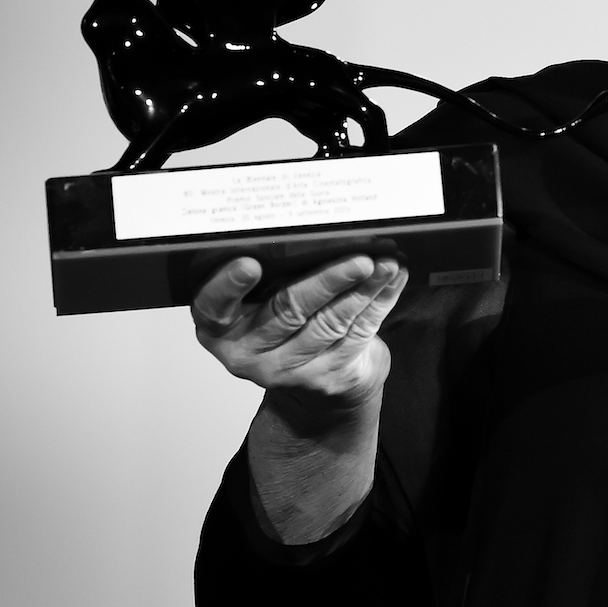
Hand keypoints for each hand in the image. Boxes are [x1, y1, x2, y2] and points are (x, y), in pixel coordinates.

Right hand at [192, 254, 406, 431]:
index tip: (250, 263)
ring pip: (330, 323)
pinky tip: (392, 279)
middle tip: (357, 258)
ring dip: (363, 290)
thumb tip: (311, 227)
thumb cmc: (283, 321)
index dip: (229, 286)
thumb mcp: (261, 298)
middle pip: (287, 311)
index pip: (214, 306)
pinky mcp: (326, 377)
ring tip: (385, 263)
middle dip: (327, 281)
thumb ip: (272, 271)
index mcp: (218, 326)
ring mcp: (287, 370)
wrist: (312, 379)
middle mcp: (246, 352)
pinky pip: (357, 334)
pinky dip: (379, 301)